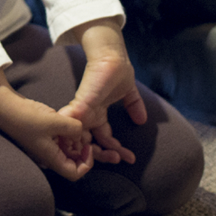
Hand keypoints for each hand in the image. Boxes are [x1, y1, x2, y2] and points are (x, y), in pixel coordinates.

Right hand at [0, 69, 94, 180]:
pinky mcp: (43, 133)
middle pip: (72, 161)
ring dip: (74, 138)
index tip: (88, 146)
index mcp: (51, 158)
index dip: (86, 163)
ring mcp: (46, 144)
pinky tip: (64, 119)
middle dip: (80, 148)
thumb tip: (81, 132)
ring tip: (73, 124)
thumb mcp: (55, 121)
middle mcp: (49, 154)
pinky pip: (60, 137)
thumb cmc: (27, 117)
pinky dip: (66, 130)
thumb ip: (74, 128)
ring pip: (67, 148)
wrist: (5, 106)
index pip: (75, 173)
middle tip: (82, 132)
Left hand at [59, 19, 144, 164]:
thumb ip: (133, 105)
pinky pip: (73, 121)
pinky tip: (86, 147)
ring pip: (81, 137)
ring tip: (115, 157)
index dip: (115, 149)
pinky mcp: (81, 103)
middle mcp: (89, 114)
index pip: (104, 137)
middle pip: (92, 141)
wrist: (111, 54)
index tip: (129, 157)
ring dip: (95, 149)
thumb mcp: (128, 92)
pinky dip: (76, 134)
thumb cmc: (116, 70)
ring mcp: (83, 109)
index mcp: (98, 113)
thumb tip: (142, 120)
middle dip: (105, 154)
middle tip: (120, 160)